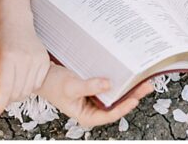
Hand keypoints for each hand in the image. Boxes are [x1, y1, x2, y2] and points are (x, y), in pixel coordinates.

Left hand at [0, 19, 50, 116]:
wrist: (16, 22)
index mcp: (8, 57)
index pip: (5, 89)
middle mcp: (24, 59)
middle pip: (17, 93)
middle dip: (7, 99)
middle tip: (0, 96)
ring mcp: (37, 60)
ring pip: (27, 91)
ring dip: (17, 94)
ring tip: (10, 87)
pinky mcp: (45, 61)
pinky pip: (37, 84)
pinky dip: (28, 87)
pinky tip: (21, 79)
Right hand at [36, 65, 152, 127]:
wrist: (42, 73)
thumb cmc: (52, 84)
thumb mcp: (70, 86)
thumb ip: (89, 86)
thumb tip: (108, 84)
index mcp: (86, 115)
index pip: (109, 115)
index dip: (123, 108)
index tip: (134, 99)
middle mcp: (92, 108)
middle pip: (116, 104)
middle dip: (132, 95)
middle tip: (145, 85)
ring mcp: (94, 97)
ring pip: (115, 94)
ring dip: (128, 87)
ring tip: (142, 79)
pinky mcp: (94, 87)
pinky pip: (109, 85)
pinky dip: (119, 80)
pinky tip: (127, 74)